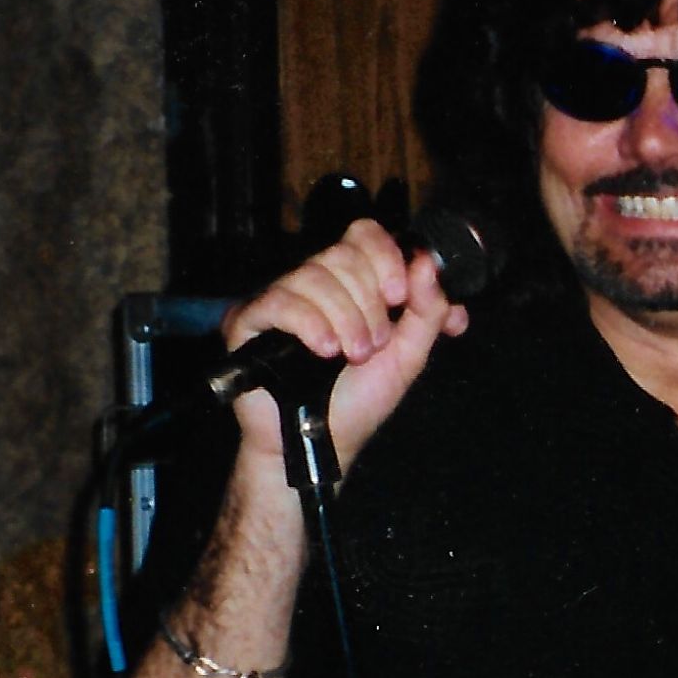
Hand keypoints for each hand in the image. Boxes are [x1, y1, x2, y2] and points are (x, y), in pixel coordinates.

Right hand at [222, 220, 469, 471]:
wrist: (322, 442)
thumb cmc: (358, 402)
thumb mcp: (408, 357)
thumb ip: (428, 312)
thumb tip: (429, 265)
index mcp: (352, 285)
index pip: (364, 235)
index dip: (386, 257)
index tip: (400, 296)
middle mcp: (314, 284)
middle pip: (342, 254)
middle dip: (369, 303)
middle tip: (373, 346)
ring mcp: (279, 298)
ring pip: (314, 275)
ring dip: (345, 319)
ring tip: (351, 355)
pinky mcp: (248, 319)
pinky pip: (280, 300)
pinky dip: (311, 325)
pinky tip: (323, 351)